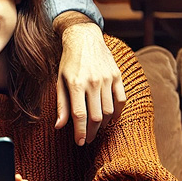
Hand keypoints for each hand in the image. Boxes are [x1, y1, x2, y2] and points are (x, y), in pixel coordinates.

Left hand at [54, 21, 125, 145]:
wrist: (84, 38)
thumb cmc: (69, 62)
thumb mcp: (60, 81)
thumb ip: (61, 104)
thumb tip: (59, 126)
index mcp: (76, 84)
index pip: (79, 115)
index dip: (80, 132)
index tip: (80, 142)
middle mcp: (93, 82)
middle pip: (95, 116)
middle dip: (91, 132)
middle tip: (88, 139)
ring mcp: (107, 79)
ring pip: (109, 110)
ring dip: (103, 124)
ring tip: (97, 129)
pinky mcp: (117, 76)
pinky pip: (121, 100)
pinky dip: (118, 113)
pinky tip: (111, 119)